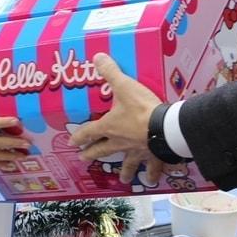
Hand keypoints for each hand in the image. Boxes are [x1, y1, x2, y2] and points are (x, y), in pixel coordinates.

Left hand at [69, 54, 163, 182]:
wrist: (165, 128)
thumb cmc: (142, 108)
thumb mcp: (124, 86)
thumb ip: (111, 72)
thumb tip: (97, 56)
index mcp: (109, 127)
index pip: (89, 132)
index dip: (79, 137)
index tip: (72, 143)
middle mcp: (119, 142)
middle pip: (102, 150)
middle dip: (92, 154)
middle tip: (83, 159)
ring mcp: (136, 152)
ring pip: (127, 164)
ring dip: (123, 171)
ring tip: (121, 179)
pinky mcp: (153, 157)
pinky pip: (151, 168)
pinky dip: (151, 174)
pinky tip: (150, 180)